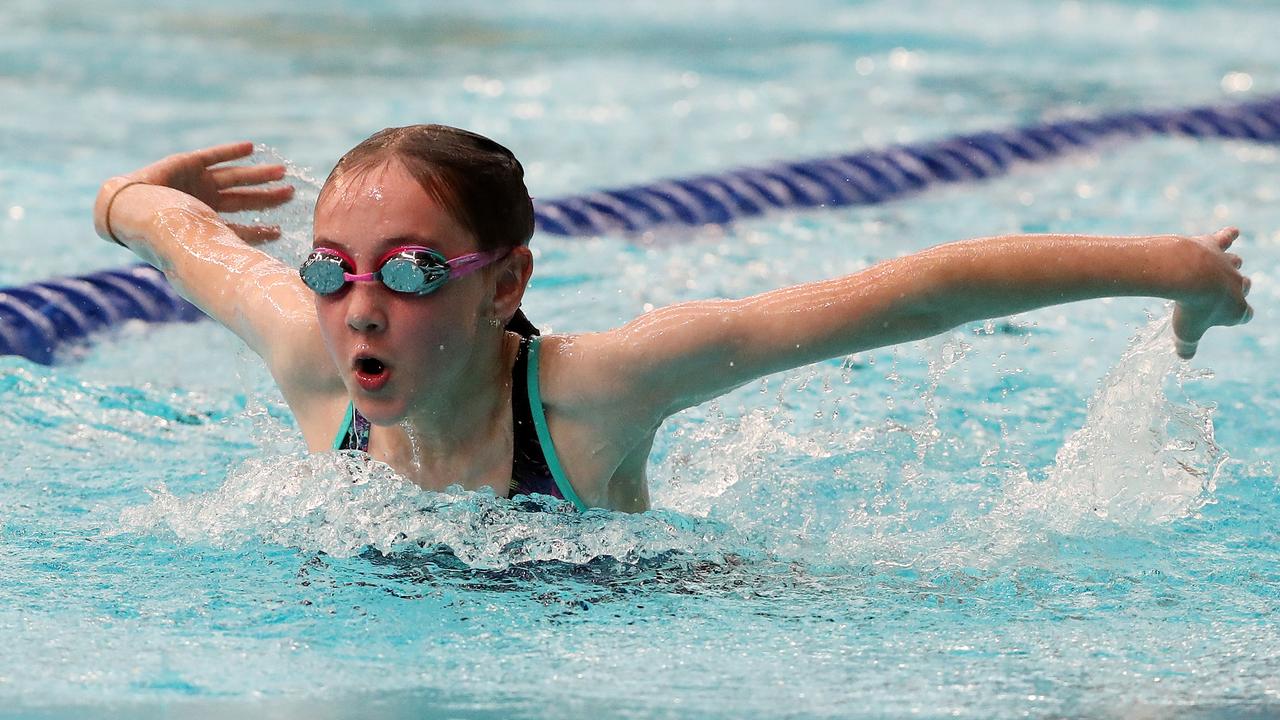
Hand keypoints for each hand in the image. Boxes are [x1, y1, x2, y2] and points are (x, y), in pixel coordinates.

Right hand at [114, 141, 294, 242]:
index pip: (238, 229)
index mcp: (204, 226)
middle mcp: (203, 204)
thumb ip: (226, 251)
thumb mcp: (202, 243)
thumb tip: (257, 277)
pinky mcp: (185, 163)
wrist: (127, 211)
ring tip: (281, 171)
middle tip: (291, 193)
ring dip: (257, 174)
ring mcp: (195, 183)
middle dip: (267, 197)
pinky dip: (230, 151)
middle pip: (242, 200)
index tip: (281, 230)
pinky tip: (251, 147)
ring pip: (233, 177)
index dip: (259, 230)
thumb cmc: (161, 232)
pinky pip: (211, 156)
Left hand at [1171, 227, 1252, 358]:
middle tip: (1216, 293)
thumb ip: (1187, 347)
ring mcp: (1226, 263)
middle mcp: (1237, 284)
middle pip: (1244, 285)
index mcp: (1236, 309)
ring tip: (1220, 267)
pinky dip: (1228, 235)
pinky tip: (1230, 233)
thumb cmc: (1189, 307)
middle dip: (1234, 289)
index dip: (1236, 317)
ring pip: (1236, 262)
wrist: (1186, 273)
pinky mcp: (1213, 245)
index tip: (1228, 318)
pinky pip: (1225, 237)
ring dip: (1230, 265)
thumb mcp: (1186, 333)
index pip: (1245, 315)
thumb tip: (1184, 357)